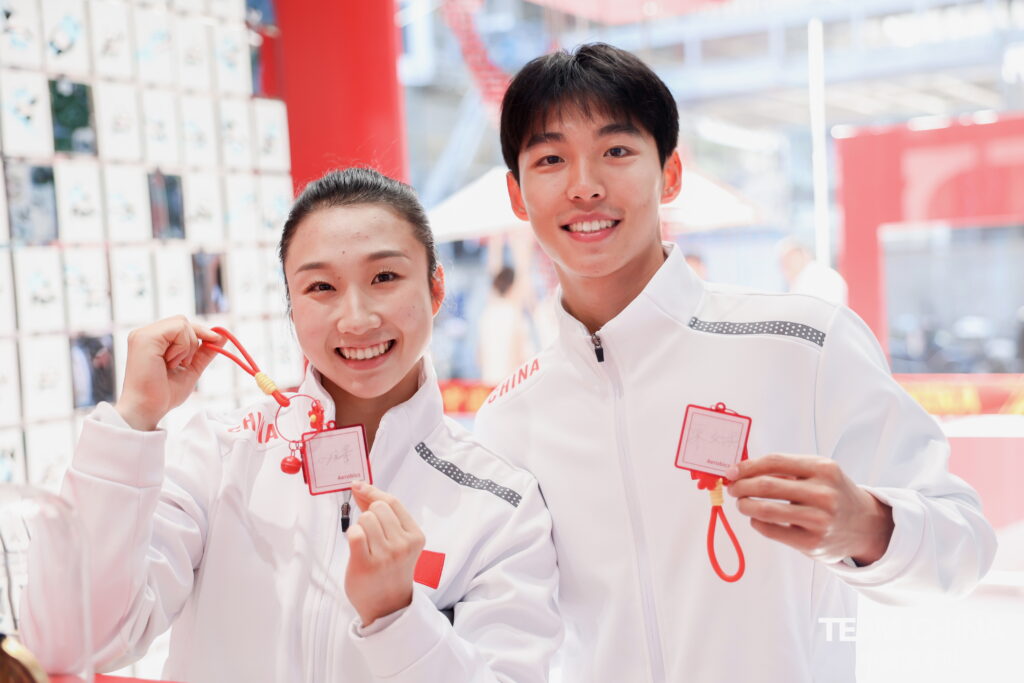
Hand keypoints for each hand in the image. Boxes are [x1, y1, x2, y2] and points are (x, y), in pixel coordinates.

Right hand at [114, 316, 224, 430]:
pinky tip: (170, 362)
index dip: (200, 332)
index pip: (182, 325)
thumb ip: (204, 351)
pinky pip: (178, 329)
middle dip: (193, 342)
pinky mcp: (145, 338)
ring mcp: (143, 334)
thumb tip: (223, 335)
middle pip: (183, 321)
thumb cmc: (164, 394)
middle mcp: (145, 334)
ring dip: (187, 347)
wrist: (148, 409)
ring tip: (173, 365)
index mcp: (153, 340)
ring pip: (182, 323)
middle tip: (183, 363)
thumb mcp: (191, 368)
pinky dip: (183, 347)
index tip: (215, 341)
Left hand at [345, 481, 424, 627]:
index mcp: (415, 536)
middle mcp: (403, 545)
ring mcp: (386, 555)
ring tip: (366, 546)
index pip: (393, 502)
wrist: (387, 606)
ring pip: (365, 519)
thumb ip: (383, 514)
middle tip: (370, 535)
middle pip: (378, 508)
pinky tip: (357, 548)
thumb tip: (361, 486)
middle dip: (368, 515)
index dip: (372, 491)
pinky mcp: (366, 564)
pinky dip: (352, 536)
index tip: (358, 486)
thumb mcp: (397, 541)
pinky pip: (355, 533)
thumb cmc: (390, 569)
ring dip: (360, 528)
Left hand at [725, 454, 893, 564]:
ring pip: (765, 510)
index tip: (731, 471)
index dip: (747, 466)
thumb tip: (741, 470)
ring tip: (741, 503)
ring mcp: (819, 520)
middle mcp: (824, 494)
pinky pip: (771, 530)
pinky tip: (757, 518)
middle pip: (767, 486)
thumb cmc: (832, 493)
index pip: (774, 462)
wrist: (864, 525)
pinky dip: (756, 522)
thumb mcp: (818, 472)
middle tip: (733, 489)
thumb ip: (785, 468)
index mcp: (823, 469)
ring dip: (745, 505)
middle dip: (741, 486)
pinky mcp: (812, 543)